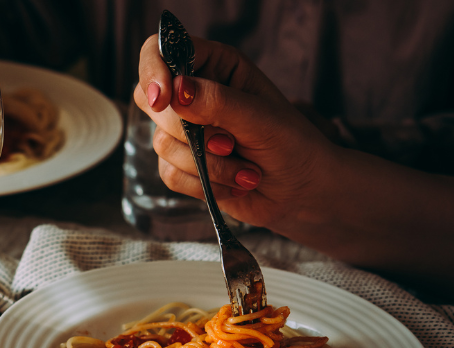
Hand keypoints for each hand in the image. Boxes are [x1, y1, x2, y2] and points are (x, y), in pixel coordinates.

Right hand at [133, 34, 339, 232]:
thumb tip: (176, 90)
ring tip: (245, 170)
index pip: (162, 51)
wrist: (301, 191)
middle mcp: (195, 94)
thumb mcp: (260, 118)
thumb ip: (218, 101)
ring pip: (162, 144)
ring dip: (208, 165)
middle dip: (191, 132)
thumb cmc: (292, 145)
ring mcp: (185, 131)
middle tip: (230, 143)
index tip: (163, 99)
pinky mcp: (181, 164)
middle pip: (153, 102)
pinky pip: (168, 173)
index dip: (154, 71)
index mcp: (216, 67)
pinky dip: (203, 184)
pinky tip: (233, 183)